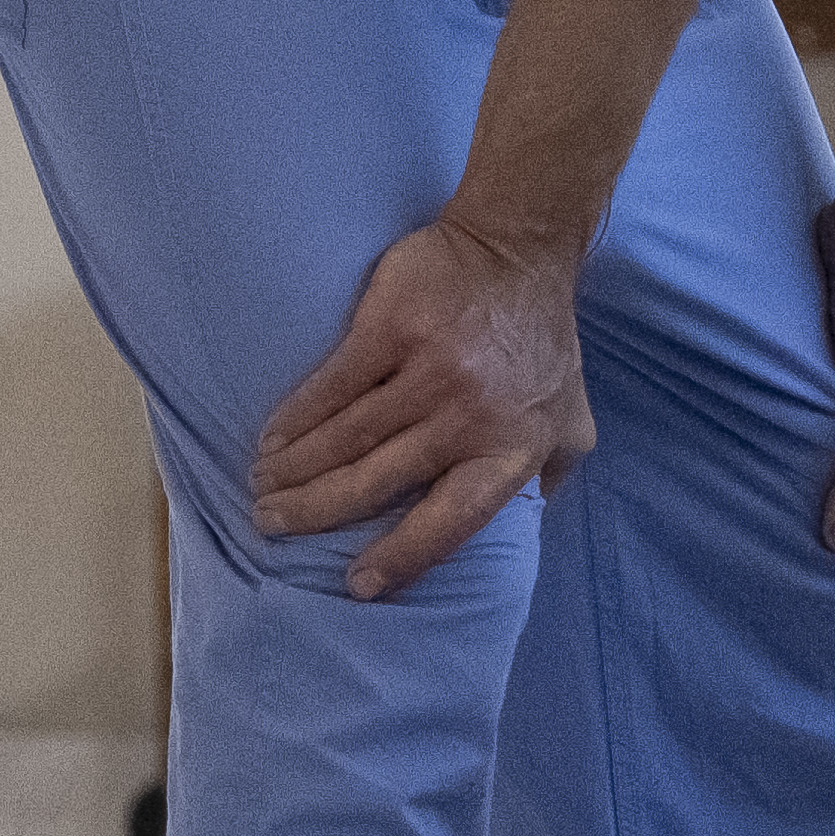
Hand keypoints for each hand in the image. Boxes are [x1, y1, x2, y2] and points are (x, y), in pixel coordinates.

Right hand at [253, 212, 591, 600]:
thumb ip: (549, 474)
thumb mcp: (570, 421)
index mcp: (511, 452)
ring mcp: (429, 372)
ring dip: (295, 469)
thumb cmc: (542, 343)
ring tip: (263, 487)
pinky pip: (332, 386)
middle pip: (377, 482)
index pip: (451, 523)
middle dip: (316, 512)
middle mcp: (469, 419)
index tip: (356, 584)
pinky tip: (272, 437)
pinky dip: (296, 417)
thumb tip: (523, 528)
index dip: (401, 557)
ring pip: (346, 438)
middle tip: (272, 525)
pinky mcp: (392, 329)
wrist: (520, 251)